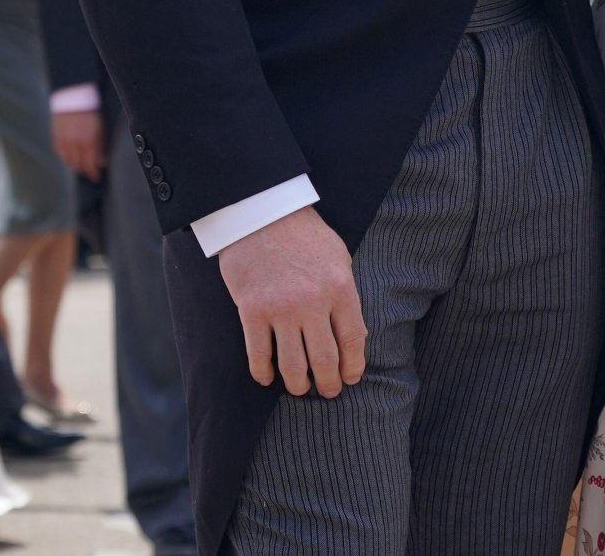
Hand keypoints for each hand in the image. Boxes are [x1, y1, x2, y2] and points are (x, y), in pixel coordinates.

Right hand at [51, 108, 105, 179]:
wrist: (73, 96)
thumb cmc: (91, 111)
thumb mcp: (101, 127)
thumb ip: (101, 145)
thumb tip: (102, 161)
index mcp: (89, 139)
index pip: (90, 163)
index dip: (93, 172)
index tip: (96, 176)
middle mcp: (75, 142)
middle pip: (79, 164)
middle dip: (85, 170)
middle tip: (89, 172)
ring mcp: (64, 140)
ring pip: (68, 161)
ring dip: (75, 166)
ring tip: (81, 167)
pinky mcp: (56, 137)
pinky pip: (60, 154)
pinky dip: (65, 158)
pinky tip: (70, 159)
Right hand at [218, 206, 366, 397]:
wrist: (262, 213)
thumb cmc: (304, 235)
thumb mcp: (338, 257)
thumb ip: (345, 295)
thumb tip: (352, 336)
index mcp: (340, 287)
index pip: (352, 340)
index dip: (353, 366)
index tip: (351, 378)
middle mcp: (312, 302)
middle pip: (324, 360)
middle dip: (328, 384)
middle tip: (328, 391)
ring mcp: (280, 309)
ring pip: (293, 367)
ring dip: (298, 385)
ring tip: (301, 389)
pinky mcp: (252, 311)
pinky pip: (258, 356)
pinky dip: (264, 373)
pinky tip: (268, 377)